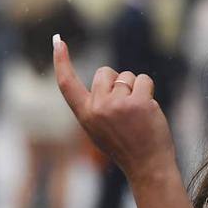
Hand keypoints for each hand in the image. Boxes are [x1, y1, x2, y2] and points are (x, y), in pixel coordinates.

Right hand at [52, 34, 176, 183]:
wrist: (147, 166)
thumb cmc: (126, 147)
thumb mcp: (100, 129)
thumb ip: (97, 105)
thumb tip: (107, 77)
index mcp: (84, 115)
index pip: (67, 83)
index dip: (61, 61)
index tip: (58, 41)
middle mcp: (97, 108)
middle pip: (105, 72)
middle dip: (117, 81)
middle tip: (126, 107)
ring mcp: (117, 104)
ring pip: (127, 76)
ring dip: (135, 88)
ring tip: (138, 114)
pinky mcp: (138, 102)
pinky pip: (144, 80)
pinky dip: (148, 90)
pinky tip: (149, 110)